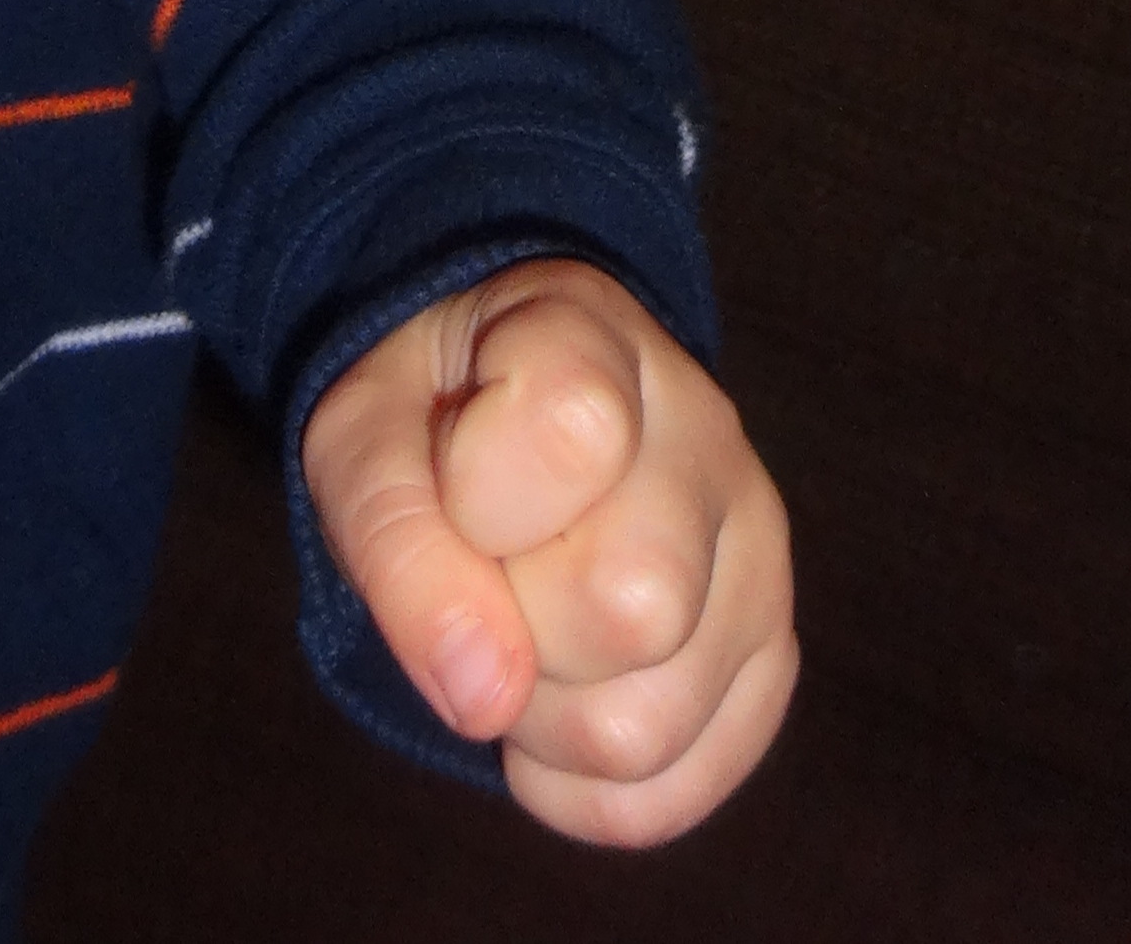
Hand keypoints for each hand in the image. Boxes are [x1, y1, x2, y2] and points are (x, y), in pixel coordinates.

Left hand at [301, 257, 795, 843]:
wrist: (493, 432)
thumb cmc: (426, 421)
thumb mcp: (360, 437)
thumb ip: (394, 537)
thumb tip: (483, 695)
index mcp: (597, 335)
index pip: (573, 431)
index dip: (481, 495)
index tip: (455, 477)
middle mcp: (709, 435)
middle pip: (631, 606)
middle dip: (513, 623)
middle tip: (485, 570)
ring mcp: (757, 556)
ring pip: (646, 728)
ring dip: (536, 717)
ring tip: (519, 629)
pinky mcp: (770, 664)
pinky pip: (666, 794)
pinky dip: (574, 786)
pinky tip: (553, 699)